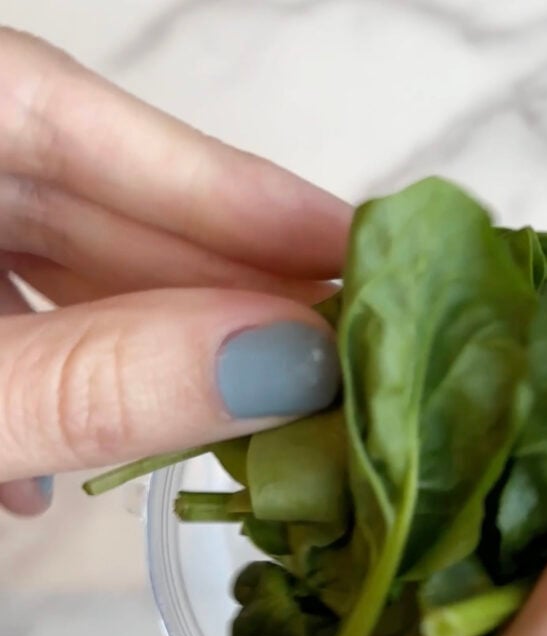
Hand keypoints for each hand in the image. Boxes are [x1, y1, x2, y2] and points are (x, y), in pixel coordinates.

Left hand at [0, 28, 348, 514]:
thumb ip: (96, 381)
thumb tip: (283, 364)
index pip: (76, 117)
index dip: (230, 189)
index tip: (356, 248)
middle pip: (80, 200)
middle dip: (207, 289)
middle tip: (333, 352)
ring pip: (46, 267)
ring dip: (137, 352)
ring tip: (241, 425)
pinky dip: (54, 381)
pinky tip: (76, 463)